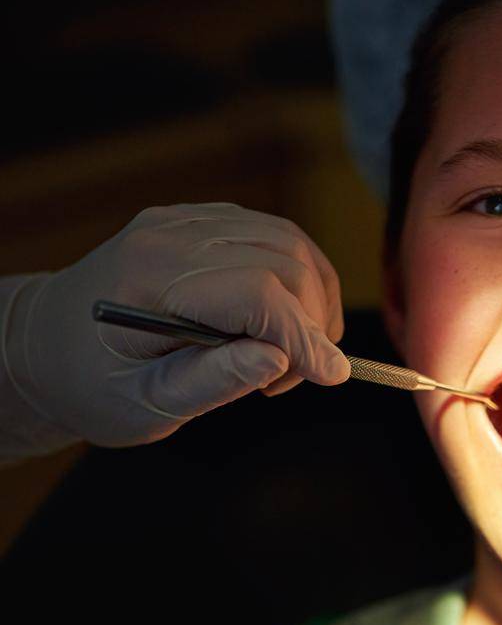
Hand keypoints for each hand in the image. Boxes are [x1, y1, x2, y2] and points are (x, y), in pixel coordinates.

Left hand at [3, 203, 349, 447]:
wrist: (44, 346)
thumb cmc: (91, 386)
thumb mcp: (145, 405)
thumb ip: (213, 382)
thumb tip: (280, 360)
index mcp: (151, 280)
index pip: (257, 291)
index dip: (306, 336)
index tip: (332, 376)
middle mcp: (169, 234)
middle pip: (284, 259)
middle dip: (310, 322)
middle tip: (286, 380)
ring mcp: (183, 219)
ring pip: (288, 240)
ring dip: (311, 297)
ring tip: (285, 352)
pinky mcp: (196, 220)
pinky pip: (270, 234)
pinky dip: (295, 276)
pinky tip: (278, 320)